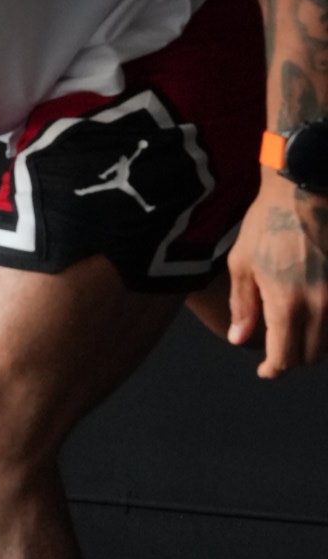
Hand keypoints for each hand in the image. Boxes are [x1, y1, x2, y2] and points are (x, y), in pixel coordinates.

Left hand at [227, 172, 327, 375]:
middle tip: (278, 349)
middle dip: (292, 358)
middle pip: (311, 356)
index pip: (284, 358)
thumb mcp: (242, 264)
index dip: (273, 370)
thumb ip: (243, 306)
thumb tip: (239, 340)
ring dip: (313, 344)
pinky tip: (313, 313)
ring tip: (295, 330)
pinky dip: (327, 324)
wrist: (305, 188)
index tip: (265, 370)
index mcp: (287, 304)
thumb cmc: (267, 223)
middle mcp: (319, 305)